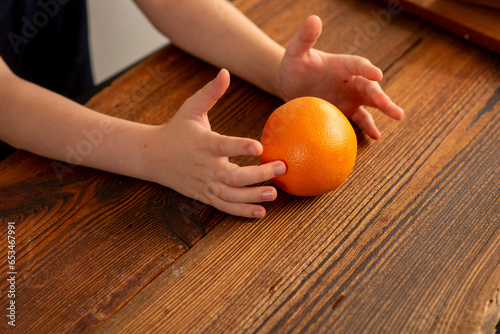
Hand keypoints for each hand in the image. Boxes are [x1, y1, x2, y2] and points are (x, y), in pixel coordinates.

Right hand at [147, 69, 285, 217]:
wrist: (153, 157)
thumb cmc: (176, 130)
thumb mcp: (190, 109)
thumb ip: (209, 93)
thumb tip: (225, 72)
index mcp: (204, 143)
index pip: (224, 145)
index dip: (241, 147)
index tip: (259, 147)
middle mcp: (205, 166)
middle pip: (233, 176)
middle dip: (259, 175)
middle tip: (281, 168)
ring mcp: (205, 184)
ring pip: (231, 195)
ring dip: (253, 196)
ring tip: (274, 194)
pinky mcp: (204, 195)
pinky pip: (224, 206)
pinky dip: (241, 211)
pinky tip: (260, 212)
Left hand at [277, 15, 403, 138]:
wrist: (289, 85)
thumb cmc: (294, 66)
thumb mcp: (296, 52)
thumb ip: (305, 38)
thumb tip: (313, 18)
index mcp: (342, 64)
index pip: (358, 65)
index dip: (367, 69)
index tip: (377, 74)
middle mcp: (350, 80)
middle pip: (369, 86)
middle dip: (379, 95)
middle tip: (389, 105)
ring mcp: (349, 96)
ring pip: (370, 102)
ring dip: (384, 108)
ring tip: (398, 116)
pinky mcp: (344, 110)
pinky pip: (359, 118)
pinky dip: (368, 126)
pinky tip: (377, 136)